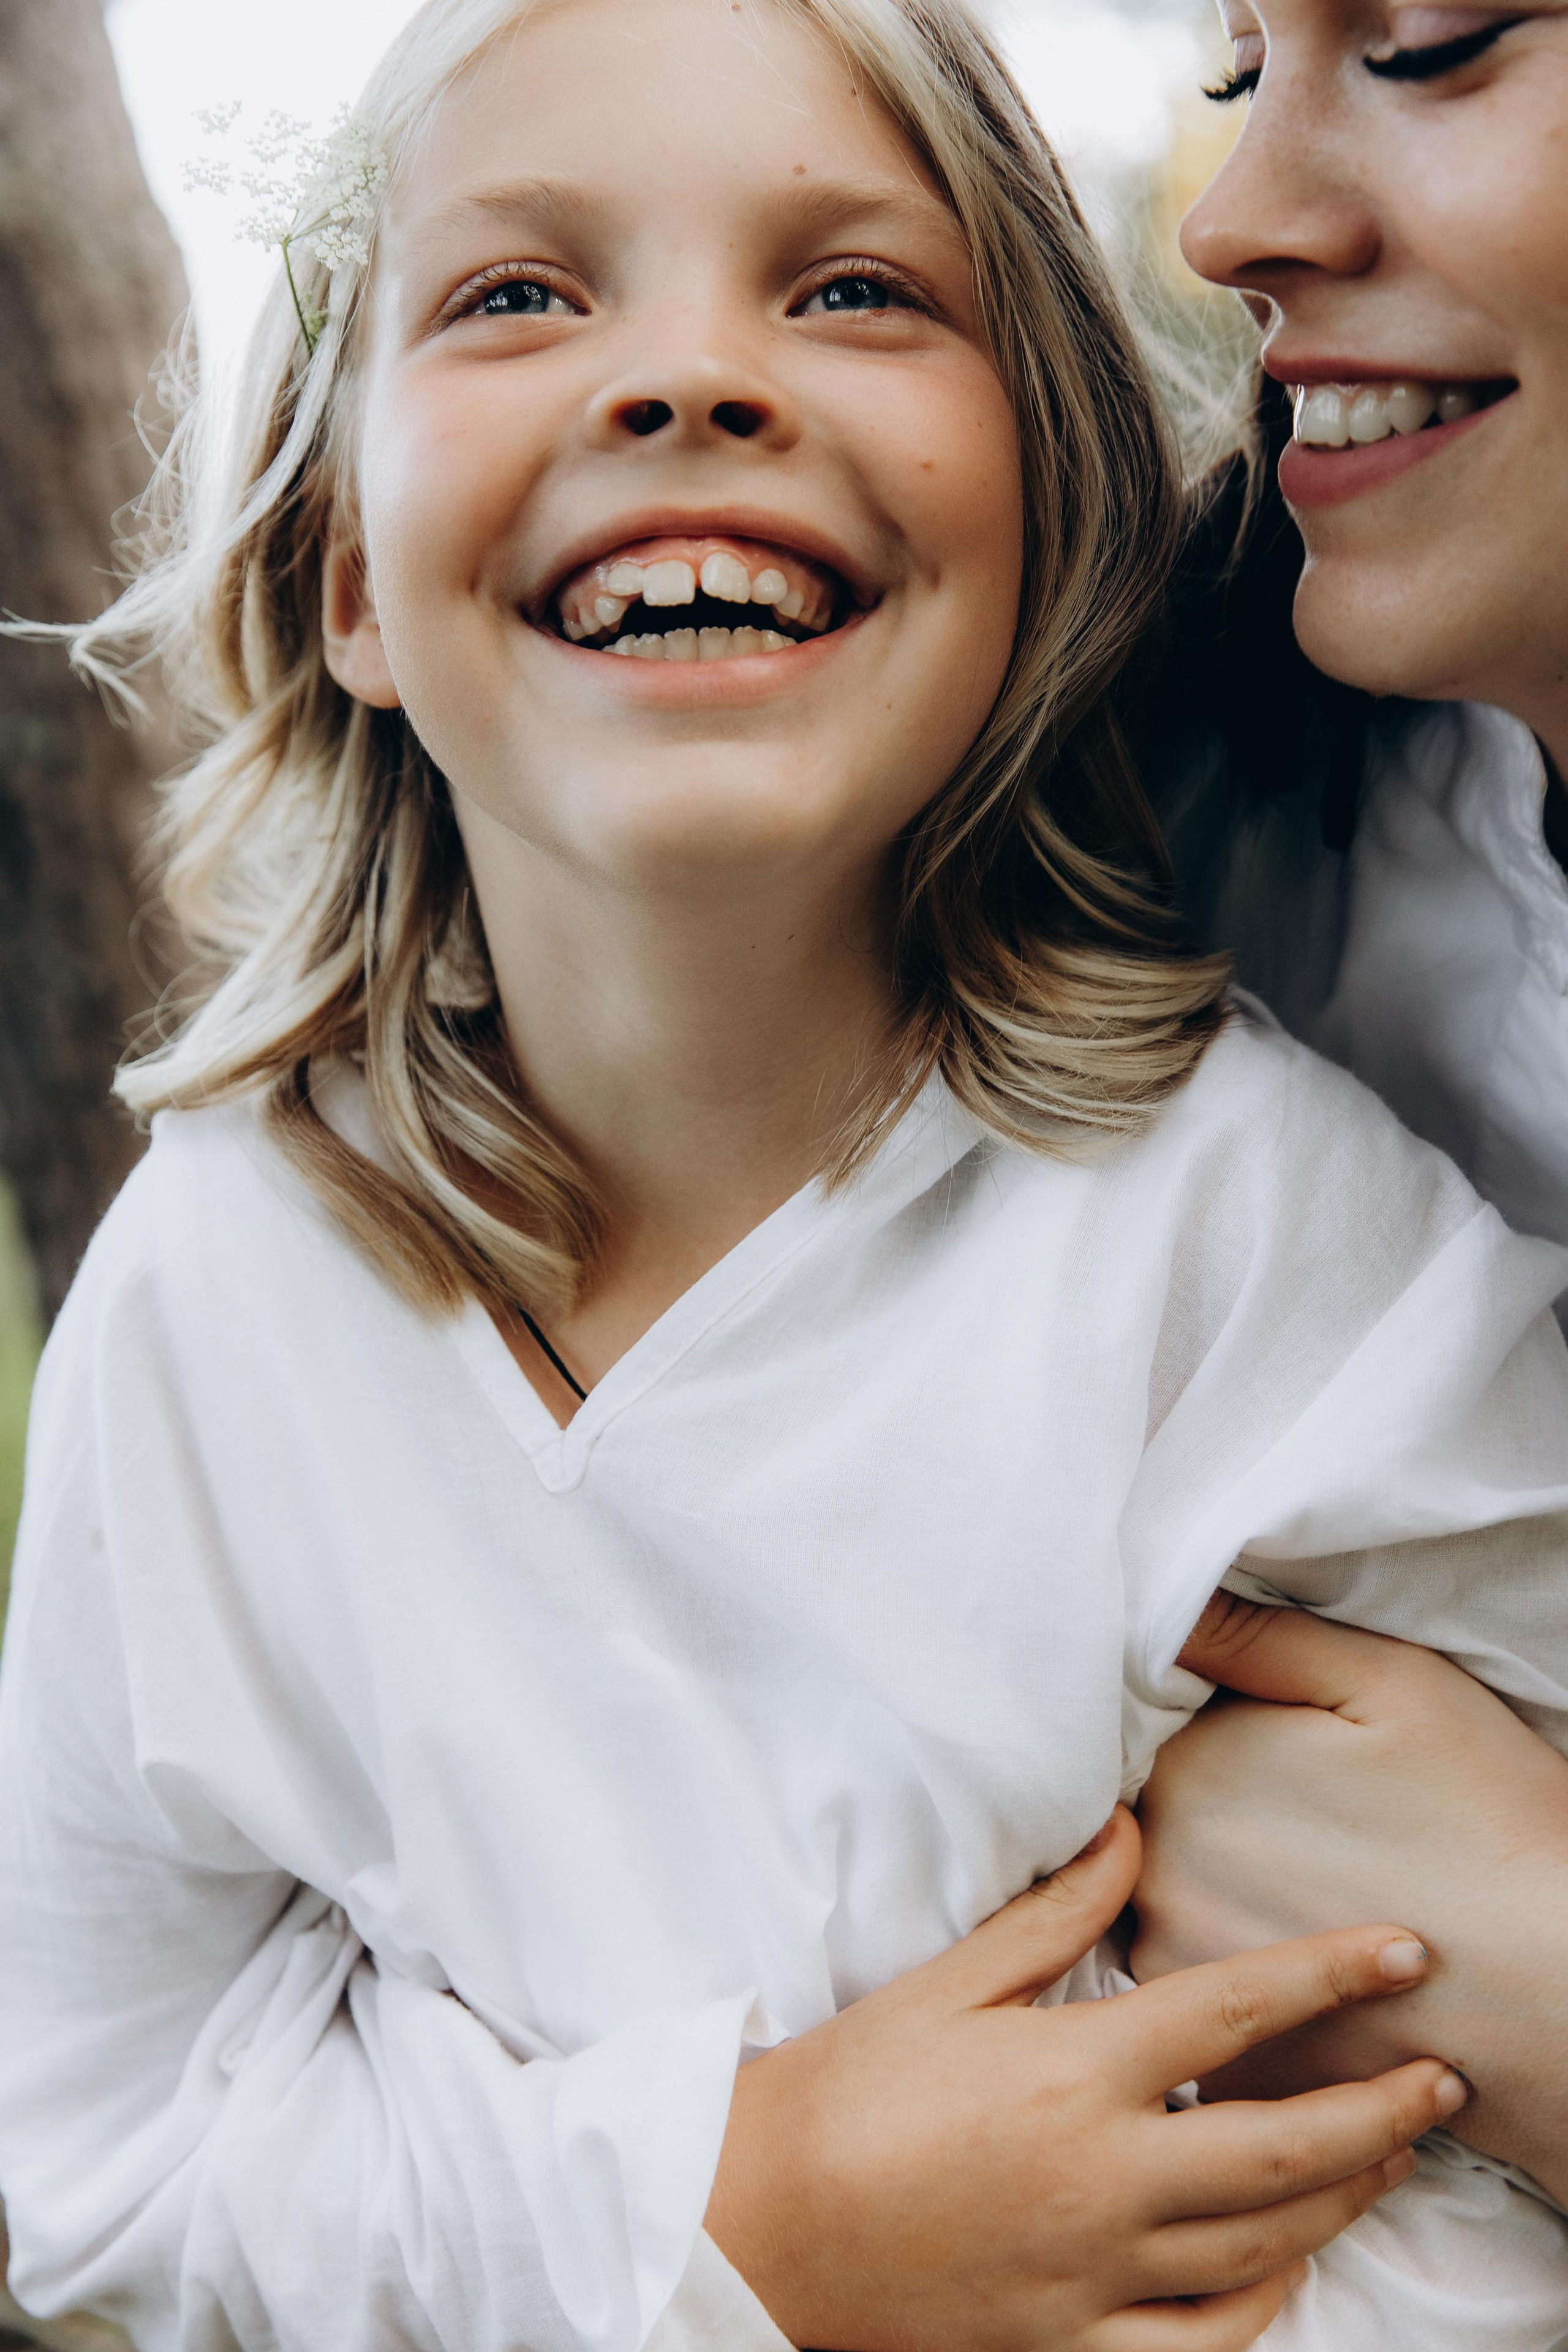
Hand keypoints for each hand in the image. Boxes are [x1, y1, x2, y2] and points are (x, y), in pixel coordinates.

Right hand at [705, 1808, 1465, 2351]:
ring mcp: (1094, 2274)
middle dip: (1381, 2107)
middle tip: (1440, 2073)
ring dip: (1344, 2194)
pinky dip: (1264, 2305)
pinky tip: (1290, 2264)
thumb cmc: (847, 2090)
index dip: (1332, 1972)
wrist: (760, 2227)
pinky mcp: (1072, 2345)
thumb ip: (1052, 1912)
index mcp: (1072, 2074)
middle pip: (1285, 2147)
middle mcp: (1102, 2178)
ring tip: (1389, 2152)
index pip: (1236, 2011)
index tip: (1406, 1950)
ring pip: (1263, 2245)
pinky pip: (1203, 2343)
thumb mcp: (946, 1983)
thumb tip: (1128, 1830)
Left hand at [1132, 1594, 1567, 2204]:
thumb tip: (1161, 1609)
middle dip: (1223, 1822)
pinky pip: (1213, 2000)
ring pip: (1180, 1911)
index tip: (1304, 1764)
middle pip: (1160, 1826)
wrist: (1565, 1992)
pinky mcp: (1223, 2062)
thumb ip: (1254, 1638)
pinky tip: (1323, 1962)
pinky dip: (1255, 1977)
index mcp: (1184, 1777)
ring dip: (1227, 1901)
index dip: (1234, 1740)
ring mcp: (1185, 1982)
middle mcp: (1155, 1882)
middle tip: (1327, 1837)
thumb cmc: (1487, 1817)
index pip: (1165, 1734)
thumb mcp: (1385, 1683)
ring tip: (1328, 1896)